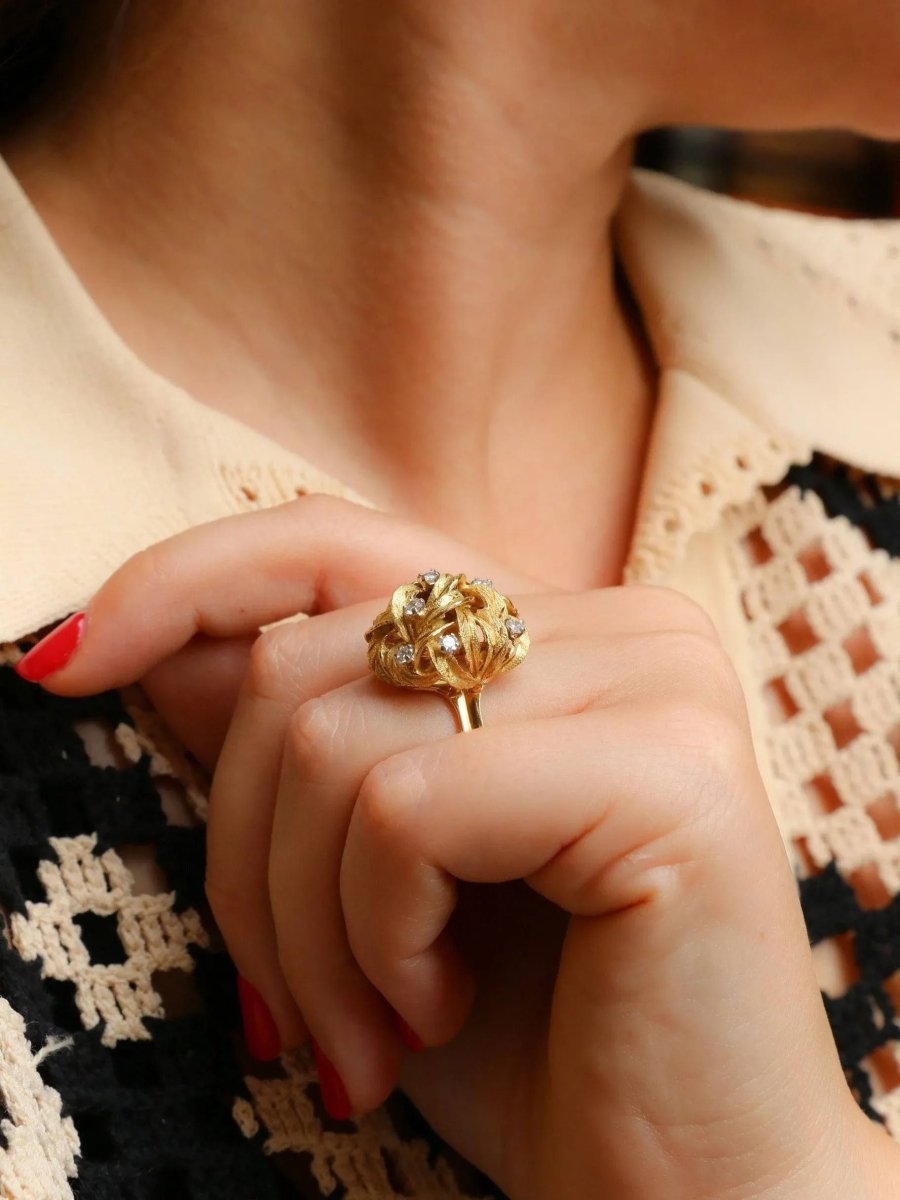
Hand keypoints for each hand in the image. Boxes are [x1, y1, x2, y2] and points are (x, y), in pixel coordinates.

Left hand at [22, 497, 890, 1199]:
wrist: (677, 1192)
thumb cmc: (524, 1037)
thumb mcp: (370, 878)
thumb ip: (291, 743)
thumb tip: (154, 651)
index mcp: (561, 629)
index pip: (338, 545)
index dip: (189, 583)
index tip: (66, 665)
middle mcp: (623, 625)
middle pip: (303, 661)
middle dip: (249, 854)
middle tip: (297, 1006)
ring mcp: (656, 682)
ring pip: (333, 738)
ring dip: (306, 922)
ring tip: (375, 1026)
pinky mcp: (668, 771)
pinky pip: (405, 808)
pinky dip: (375, 932)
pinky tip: (440, 1008)